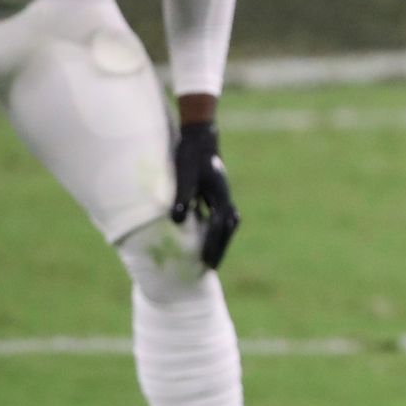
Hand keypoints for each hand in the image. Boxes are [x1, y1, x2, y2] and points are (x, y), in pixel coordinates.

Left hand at [170, 121, 238, 269]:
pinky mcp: (218, 193)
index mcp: (220, 196)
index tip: (205, 262)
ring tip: (211, 256)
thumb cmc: (190, 155)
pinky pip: (221, 217)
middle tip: (210, 268)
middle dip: (219, 249)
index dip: (212, 246)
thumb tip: (177, 221)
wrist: (201, 137)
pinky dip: (216, 230)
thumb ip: (181, 197)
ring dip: (220, 241)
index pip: (218, 227)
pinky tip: (204, 235)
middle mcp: (225, 198)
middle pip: (227, 230)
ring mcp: (224, 195)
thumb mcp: (184, 175)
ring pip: (227, 224)